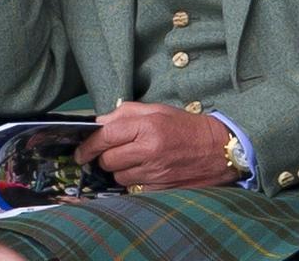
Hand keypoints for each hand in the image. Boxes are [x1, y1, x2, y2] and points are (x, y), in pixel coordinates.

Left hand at [74, 102, 237, 191]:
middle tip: (112, 152)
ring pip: (119, 177)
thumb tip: (98, 122)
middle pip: (108, 160)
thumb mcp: (155, 110)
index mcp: (147, 126)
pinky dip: (135, 182)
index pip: (105, 136)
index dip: (88, 145)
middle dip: (104, 157)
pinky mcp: (163, 189)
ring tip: (133, 160)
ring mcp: (157, 173)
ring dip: (119, 170)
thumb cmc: (184, 126)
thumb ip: (124, 113)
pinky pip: (135, 189)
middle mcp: (150, 150)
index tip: (80, 151)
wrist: (218, 150)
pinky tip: (145, 171)